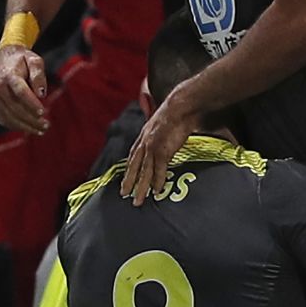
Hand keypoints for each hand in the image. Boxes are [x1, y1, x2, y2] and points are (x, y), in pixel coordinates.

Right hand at [0, 45, 49, 133]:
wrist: (4, 59)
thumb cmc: (23, 61)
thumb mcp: (34, 61)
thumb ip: (39, 75)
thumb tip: (42, 94)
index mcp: (9, 75)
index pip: (20, 92)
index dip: (31, 103)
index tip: (43, 112)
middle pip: (15, 107)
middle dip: (31, 119)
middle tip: (46, 125)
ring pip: (9, 117)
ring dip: (26, 126)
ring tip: (41, 130)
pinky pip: (4, 120)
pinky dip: (17, 126)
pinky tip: (30, 129)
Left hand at [119, 80, 199, 205]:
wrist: (181, 106)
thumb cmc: (176, 111)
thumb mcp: (163, 122)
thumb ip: (161, 131)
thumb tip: (166, 136)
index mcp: (144, 135)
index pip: (133, 154)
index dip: (130, 167)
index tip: (126, 177)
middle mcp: (144, 142)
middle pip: (134, 166)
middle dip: (128, 181)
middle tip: (124, 194)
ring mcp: (152, 147)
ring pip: (144, 172)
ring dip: (141, 188)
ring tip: (138, 201)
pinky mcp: (163, 151)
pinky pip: (159, 170)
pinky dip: (158, 182)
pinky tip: (157, 192)